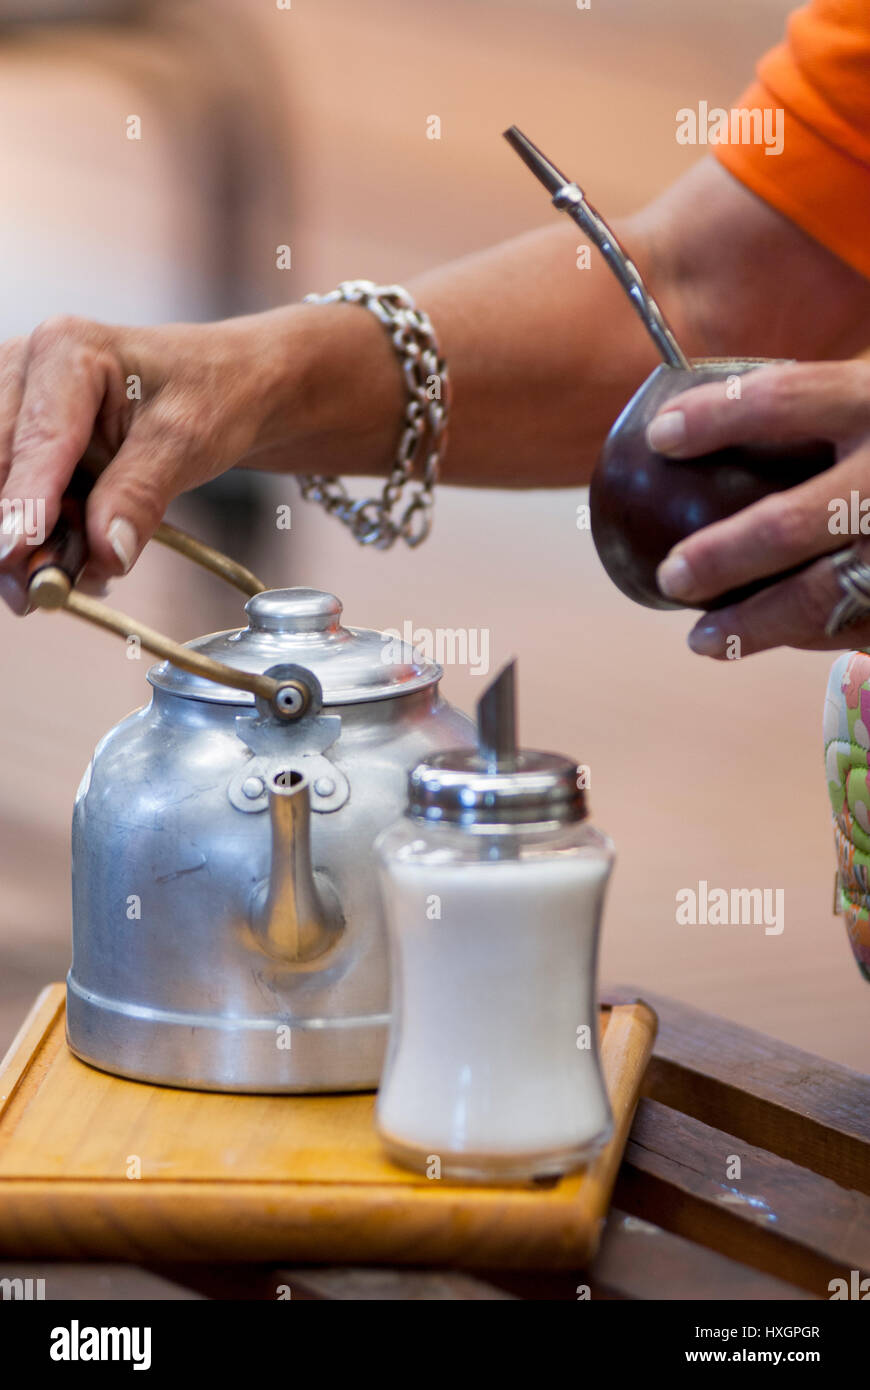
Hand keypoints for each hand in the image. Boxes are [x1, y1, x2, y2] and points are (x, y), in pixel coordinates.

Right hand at [0, 307, 339, 613]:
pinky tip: (77, 560)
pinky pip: (15, 498)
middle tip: (41, 592)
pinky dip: (40, 539)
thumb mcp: (189, 441)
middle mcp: (27, 370)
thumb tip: (106, 552)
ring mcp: (18, 405)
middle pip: (1, 466)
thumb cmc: (213, 395)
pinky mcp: (24, 442)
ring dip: (28, 544)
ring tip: (71, 579)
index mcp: (68, 350)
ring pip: (0, 486)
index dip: (24, 501)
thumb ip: (141, 494)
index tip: (16, 549)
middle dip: (17, 535)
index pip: (38, 440)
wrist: (228, 388)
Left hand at [646, 360, 869, 656]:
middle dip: (723, 557)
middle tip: (673, 576)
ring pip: (826, 597)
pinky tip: (777, 641)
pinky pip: (861, 627)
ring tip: (702, 640)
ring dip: (756, 626)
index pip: (785, 401)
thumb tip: (705, 418)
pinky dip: (815, 639)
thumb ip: (825, 401)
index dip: (716, 419)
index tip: (661, 437)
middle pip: (794, 524)